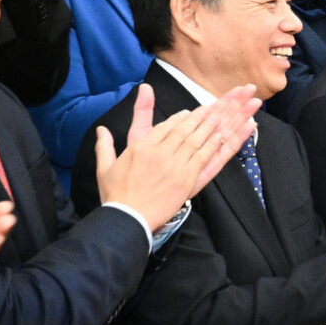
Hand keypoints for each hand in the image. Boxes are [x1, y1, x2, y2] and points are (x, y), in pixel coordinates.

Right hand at [91, 83, 258, 230]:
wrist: (128, 218)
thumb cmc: (115, 195)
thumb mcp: (104, 167)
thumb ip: (104, 146)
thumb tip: (101, 129)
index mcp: (140, 147)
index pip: (164, 126)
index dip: (179, 118)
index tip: (188, 112)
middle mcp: (160, 152)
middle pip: (184, 129)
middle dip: (199, 116)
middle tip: (212, 106)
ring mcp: (176, 165)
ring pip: (197, 139)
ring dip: (210, 125)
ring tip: (222, 113)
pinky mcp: (188, 178)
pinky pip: (205, 157)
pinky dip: (216, 144)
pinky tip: (224, 135)